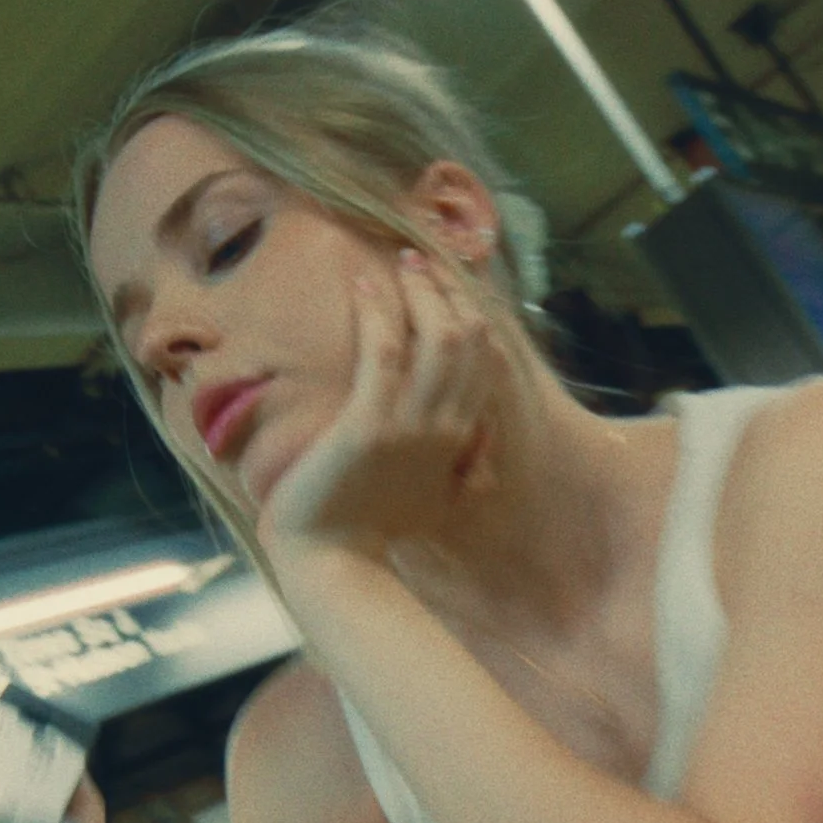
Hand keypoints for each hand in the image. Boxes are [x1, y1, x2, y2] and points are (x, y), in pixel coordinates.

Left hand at [255, 247, 508, 567]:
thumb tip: (487, 449)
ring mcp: (409, 425)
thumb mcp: (437, 499)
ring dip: (421, 291)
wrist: (335, 562)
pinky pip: (384, 353)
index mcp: (462, 439)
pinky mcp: (368, 425)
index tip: (451, 282)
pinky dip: (377, 313)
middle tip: (422, 259)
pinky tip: (364, 286)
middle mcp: (445, 426)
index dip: (472, 312)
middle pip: (467, 340)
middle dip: (449, 291)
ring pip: (437, 338)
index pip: (483, 361)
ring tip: (402, 261)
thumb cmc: (376, 530)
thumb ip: (465, 469)